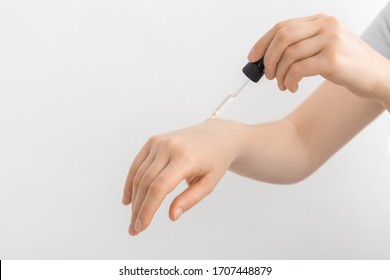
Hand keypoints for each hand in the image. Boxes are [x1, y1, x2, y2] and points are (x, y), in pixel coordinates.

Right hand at [122, 118, 249, 235]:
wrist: (217, 135)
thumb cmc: (215, 162)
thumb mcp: (209, 183)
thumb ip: (190, 199)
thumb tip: (171, 216)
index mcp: (186, 158)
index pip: (159, 188)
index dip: (147, 209)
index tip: (140, 227)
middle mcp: (169, 147)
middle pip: (146, 183)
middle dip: (138, 208)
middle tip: (134, 229)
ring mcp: (159, 142)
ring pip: (139, 175)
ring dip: (134, 199)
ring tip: (134, 218)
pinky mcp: (153, 140)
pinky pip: (137, 164)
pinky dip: (131, 182)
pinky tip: (129, 199)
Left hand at [248, 14, 389, 100]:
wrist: (378, 76)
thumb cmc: (348, 65)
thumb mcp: (324, 47)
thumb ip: (301, 46)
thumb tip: (268, 59)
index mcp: (321, 20)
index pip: (282, 26)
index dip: (263, 43)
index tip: (253, 58)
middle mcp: (326, 26)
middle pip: (282, 37)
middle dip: (269, 59)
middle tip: (268, 75)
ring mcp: (330, 41)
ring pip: (288, 55)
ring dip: (279, 74)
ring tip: (283, 85)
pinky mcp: (332, 59)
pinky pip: (297, 69)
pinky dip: (289, 81)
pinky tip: (292, 88)